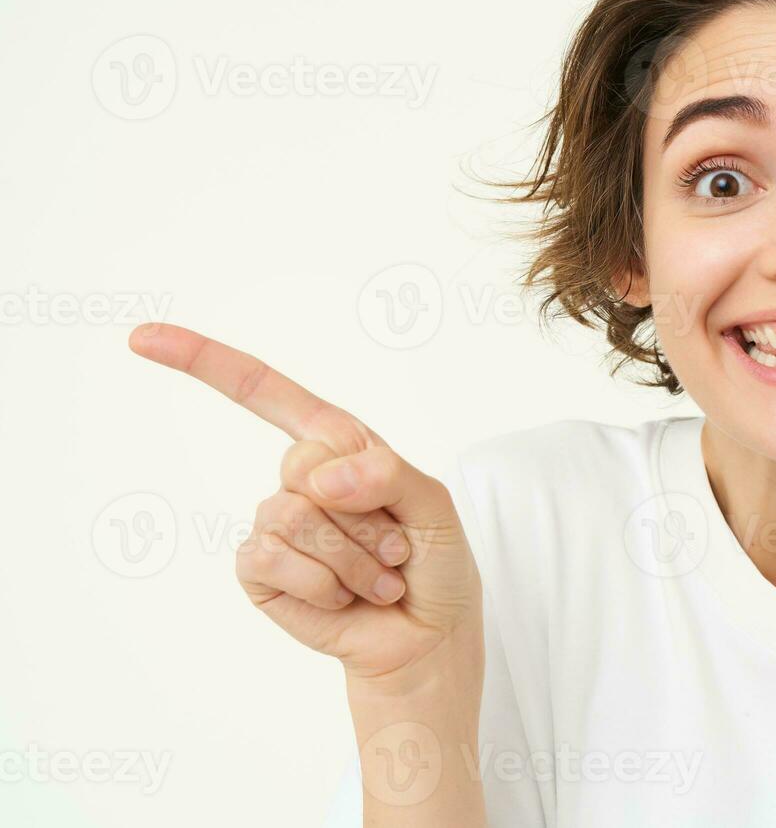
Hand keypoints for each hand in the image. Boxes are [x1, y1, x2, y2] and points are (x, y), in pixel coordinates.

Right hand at [128, 323, 482, 688]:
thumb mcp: (435, 505)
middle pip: (301, 465)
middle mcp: (300, 479)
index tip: (141, 338)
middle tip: (394, 544)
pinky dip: (324, 584)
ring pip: (293, 517)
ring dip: (352, 557)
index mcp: (338, 443)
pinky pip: (275, 559)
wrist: (426, 636)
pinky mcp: (259, 571)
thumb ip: (389, 474)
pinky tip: (344, 596)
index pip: (265, 391)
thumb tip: (319, 478)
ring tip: (376, 575)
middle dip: (363, 514)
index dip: (205, 360)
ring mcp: (273, 524)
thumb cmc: (434, 562)